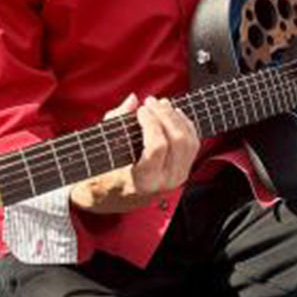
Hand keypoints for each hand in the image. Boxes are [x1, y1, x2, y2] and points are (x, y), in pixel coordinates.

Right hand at [70, 93, 199, 212]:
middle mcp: (165, 182)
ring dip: (176, 118)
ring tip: (161, 104)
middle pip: (177, 141)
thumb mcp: (104, 152)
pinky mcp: (184, 170)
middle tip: (150, 102)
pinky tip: (174, 113)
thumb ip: (117, 122)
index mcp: (143, 182)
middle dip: (165, 115)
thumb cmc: (104, 173)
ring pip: (189, 141)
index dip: (151, 123)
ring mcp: (177, 177)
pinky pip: (193, 144)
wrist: (114, 197)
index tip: (140, 109)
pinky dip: (185, 125)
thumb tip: (132, 100)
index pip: (157, 147)